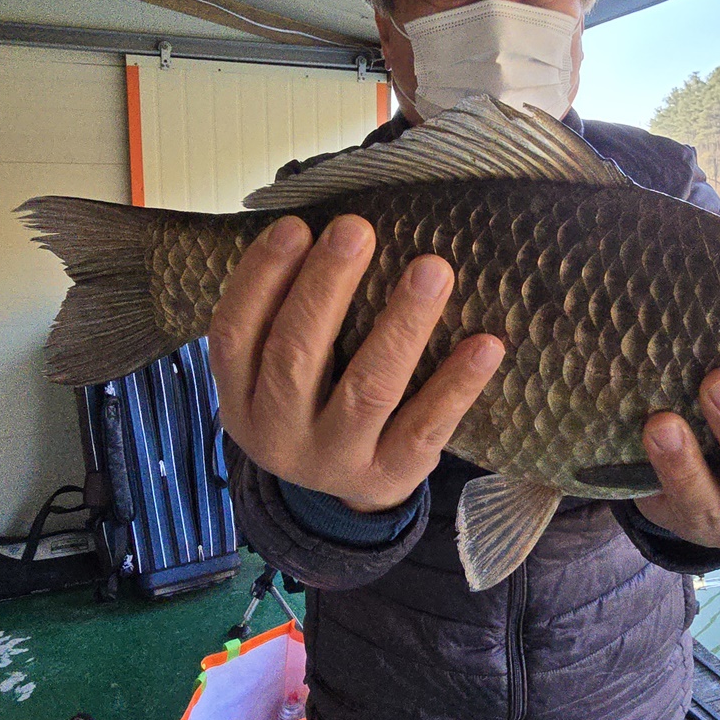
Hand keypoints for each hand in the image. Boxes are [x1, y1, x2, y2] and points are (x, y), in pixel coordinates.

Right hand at [208, 215, 503, 512]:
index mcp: (241, 399)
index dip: (260, 278)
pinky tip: (485, 344)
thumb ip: (289, 314)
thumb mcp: (279, 373)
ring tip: (432, 269)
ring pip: (368, 390)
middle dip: (326, 288)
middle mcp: (278, 435)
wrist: (346, 496)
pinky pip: (427, 427)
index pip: (234, 334)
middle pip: (295, 357)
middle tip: (357, 229)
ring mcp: (336, 460)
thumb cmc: (318, 404)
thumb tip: (334, 223)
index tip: (295, 225)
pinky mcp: (392, 474)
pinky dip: (456, 384)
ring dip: (401, 325)